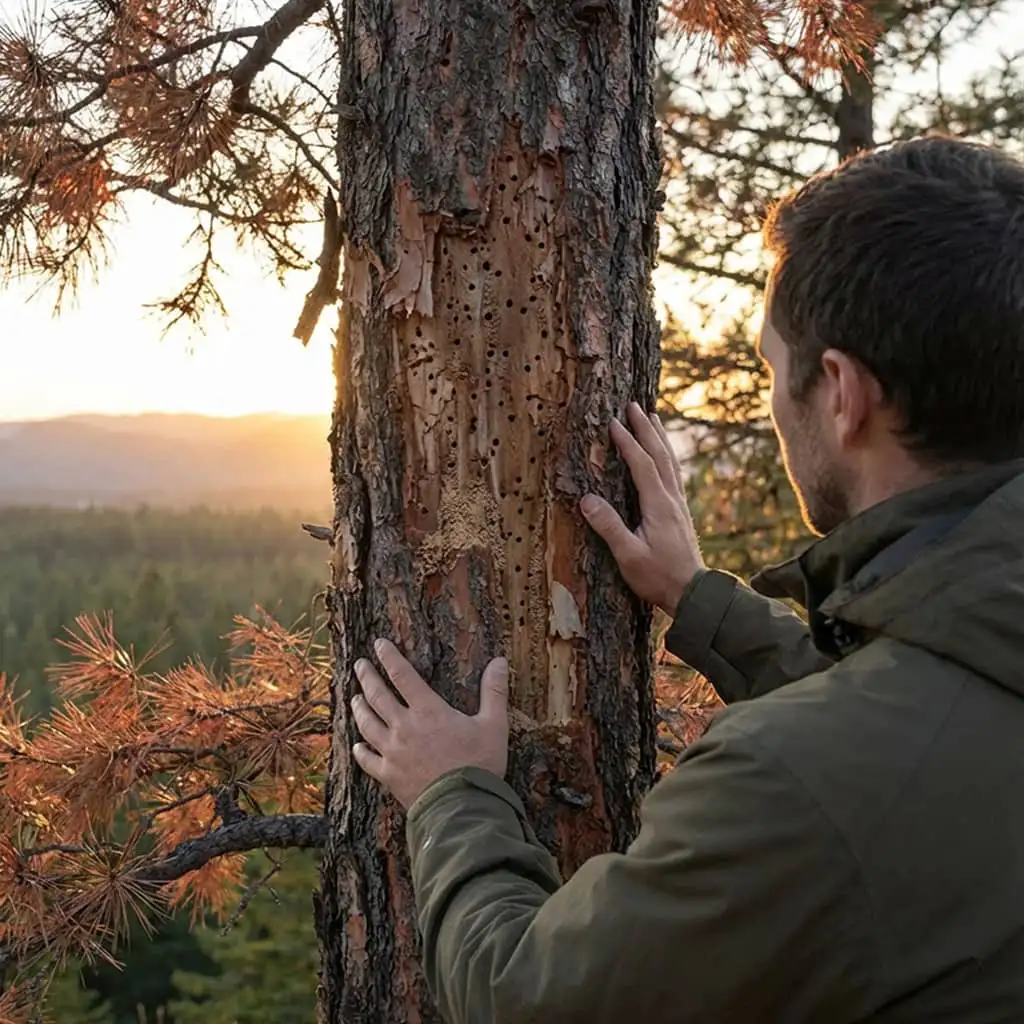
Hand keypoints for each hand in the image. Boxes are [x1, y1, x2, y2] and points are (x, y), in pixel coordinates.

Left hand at [351, 639, 509, 809]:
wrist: (462, 808)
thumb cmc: (480, 764)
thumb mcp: (494, 725)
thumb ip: (493, 692)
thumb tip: (499, 660)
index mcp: (428, 711)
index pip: (403, 675)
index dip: (389, 657)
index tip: (378, 644)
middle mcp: (404, 727)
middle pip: (378, 696)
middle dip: (367, 677)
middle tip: (359, 664)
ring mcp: (392, 752)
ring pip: (367, 725)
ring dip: (359, 709)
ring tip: (354, 698)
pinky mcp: (388, 776)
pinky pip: (368, 760)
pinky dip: (360, 751)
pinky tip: (356, 746)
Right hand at [581, 402, 703, 614]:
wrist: (693, 594)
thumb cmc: (658, 577)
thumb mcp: (629, 556)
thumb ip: (609, 527)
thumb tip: (586, 499)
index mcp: (658, 505)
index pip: (642, 464)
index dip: (627, 442)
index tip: (613, 421)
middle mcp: (672, 499)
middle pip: (660, 455)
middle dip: (646, 428)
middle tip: (634, 405)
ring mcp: (679, 505)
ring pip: (670, 462)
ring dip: (659, 438)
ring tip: (652, 417)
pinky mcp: (680, 513)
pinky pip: (674, 474)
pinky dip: (667, 456)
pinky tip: (664, 455)